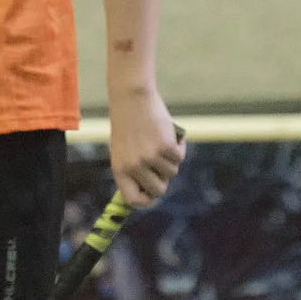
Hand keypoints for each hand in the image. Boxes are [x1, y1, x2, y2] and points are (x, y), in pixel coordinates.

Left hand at [108, 87, 182, 205]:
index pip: (133, 200)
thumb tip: (152, 190)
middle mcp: (134, 167)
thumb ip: (133, 169)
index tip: (152, 194)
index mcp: (120, 169)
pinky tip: (172, 136)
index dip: (146, 200)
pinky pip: (180, 157)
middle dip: (164, 179)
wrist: (132, 99)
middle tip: (162, 165)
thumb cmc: (128, 124)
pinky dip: (180, 147)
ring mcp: (150, 157)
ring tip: (163, 143)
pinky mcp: (165, 147)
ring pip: (172, 172)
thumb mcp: (123, 150)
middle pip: (159, 190)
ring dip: (171, 160)